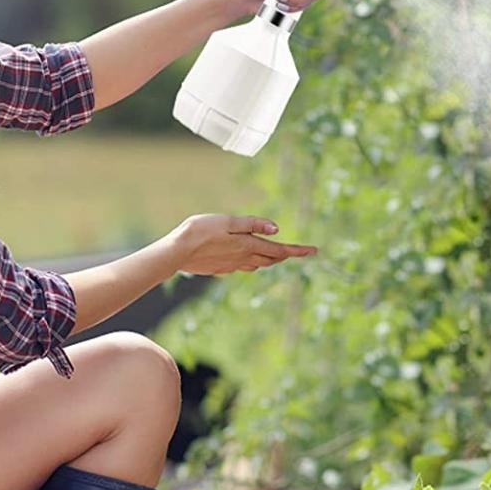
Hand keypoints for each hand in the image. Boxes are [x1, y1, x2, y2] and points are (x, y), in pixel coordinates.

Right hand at [169, 214, 317, 275]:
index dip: (298, 250)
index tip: (314, 251)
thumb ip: (252, 224)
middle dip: (284, 255)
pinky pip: (242, 265)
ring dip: (269, 258)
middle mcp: (243, 258)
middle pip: (271, 259)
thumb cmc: (200, 231)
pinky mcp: (221, 269)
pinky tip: (245, 255)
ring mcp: (232, 266)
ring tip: (274, 252)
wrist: (176, 252)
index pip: (279, 250)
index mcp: (247, 245)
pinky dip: (250, 260)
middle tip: (297, 250)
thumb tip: (276, 228)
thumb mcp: (228, 220)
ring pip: (258, 264)